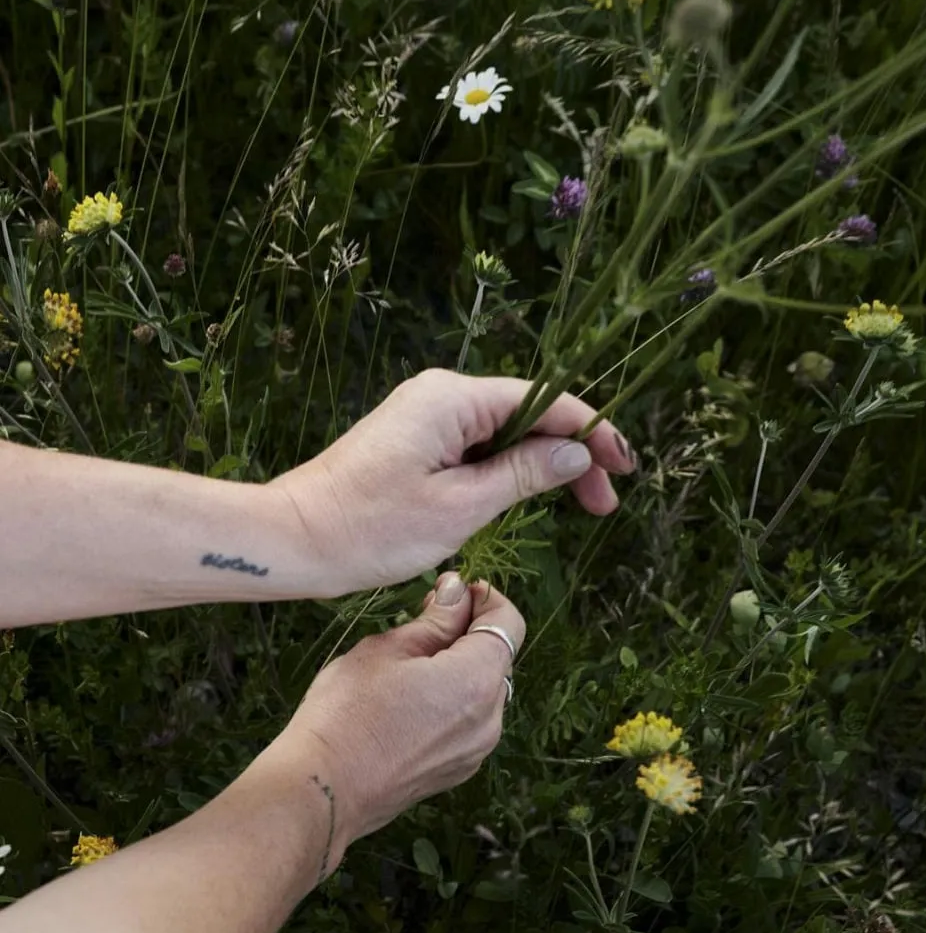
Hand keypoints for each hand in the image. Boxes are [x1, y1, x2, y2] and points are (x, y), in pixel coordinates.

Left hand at [267, 369, 635, 594]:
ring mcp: (426, 414)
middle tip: (605, 503)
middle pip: (529, 412)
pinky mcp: (415, 437)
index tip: (624, 469)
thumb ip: (525, 474)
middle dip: (574, 452)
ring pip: (505, 429)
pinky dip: (510, 467)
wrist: (294, 539)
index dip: (592, 433)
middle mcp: (442, 393)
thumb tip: (576, 452)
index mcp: (454, 399)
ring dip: (544, 463)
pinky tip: (532, 493)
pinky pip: (478, 443)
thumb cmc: (371, 528)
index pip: (546, 402)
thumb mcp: (461, 508)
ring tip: (581, 503)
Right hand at [268, 573, 522, 867]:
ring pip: (484, 691)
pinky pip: (469, 721)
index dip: (486, 598)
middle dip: (469, 632)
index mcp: (477, 680)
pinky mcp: (458, 770)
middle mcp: (491, 718)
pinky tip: (411, 700)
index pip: (508, 623)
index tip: (454, 590)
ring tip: (412, 663)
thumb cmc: (347, 712)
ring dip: (461, 668)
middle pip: (497, 658)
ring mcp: (476, 750)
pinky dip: (453, 701)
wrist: (322, 789)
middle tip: (425, 619)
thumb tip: (459, 590)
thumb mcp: (388, 650)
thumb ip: (435, 619)